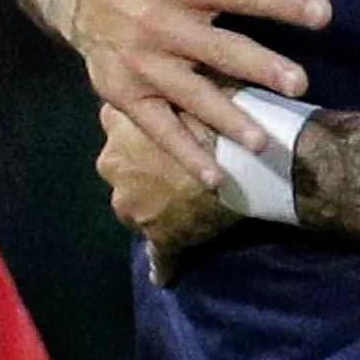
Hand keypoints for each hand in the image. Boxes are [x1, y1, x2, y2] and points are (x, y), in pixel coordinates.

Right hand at [75, 0, 330, 189]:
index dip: (283, 1)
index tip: (324, 14)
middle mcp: (161, 24)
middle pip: (217, 48)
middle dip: (258, 66)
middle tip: (299, 84)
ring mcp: (142, 64)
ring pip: (189, 94)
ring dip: (225, 119)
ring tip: (261, 141)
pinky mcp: (126, 94)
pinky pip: (158, 128)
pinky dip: (184, 155)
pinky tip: (216, 179)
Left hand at [99, 104, 239, 272]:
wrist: (245, 156)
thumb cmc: (220, 112)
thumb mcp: (192, 90)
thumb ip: (176, 94)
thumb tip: (186, 85)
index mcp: (119, 124)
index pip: (116, 127)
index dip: (140, 134)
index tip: (162, 135)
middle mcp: (114, 164)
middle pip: (120, 170)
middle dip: (141, 174)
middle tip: (178, 171)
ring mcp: (133, 204)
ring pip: (136, 209)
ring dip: (154, 211)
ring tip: (186, 210)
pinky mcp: (160, 237)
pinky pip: (160, 256)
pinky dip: (162, 266)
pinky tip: (165, 274)